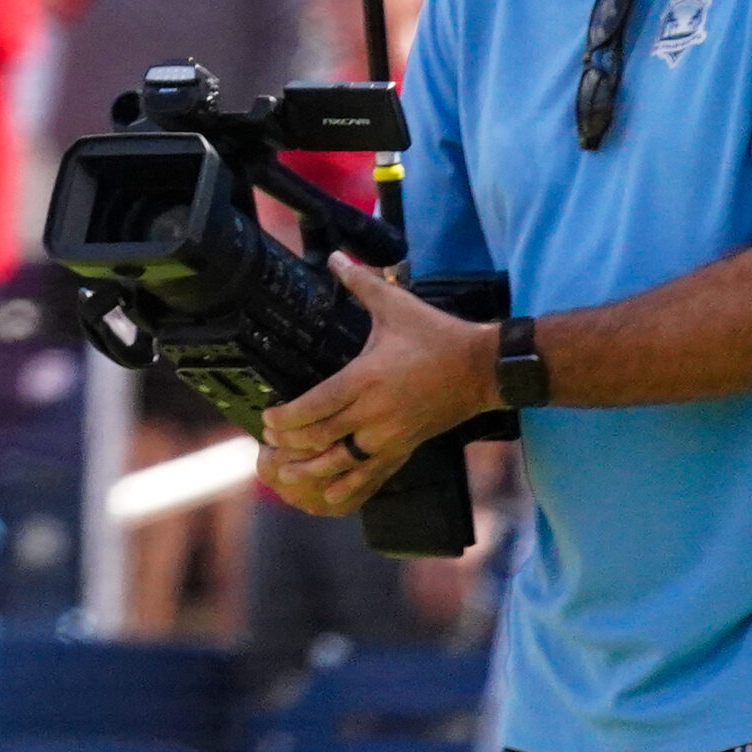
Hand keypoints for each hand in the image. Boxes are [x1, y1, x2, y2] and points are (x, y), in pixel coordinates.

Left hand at [255, 254, 501, 514]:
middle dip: (290, 444)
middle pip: (321, 439)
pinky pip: (372, 476)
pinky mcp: (406, 449)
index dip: (287, 418)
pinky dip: (347, 487)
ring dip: (311, 472)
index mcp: (366, 379)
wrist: (484, 369)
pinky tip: (329, 494)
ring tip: (286, 475)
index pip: (316, 406)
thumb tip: (335, 257)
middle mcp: (375, 413)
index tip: (267, 419)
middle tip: (267, 444)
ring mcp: (391, 437)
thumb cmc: (438, 336)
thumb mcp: (397, 305)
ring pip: (343, 465)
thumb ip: (361, 283)